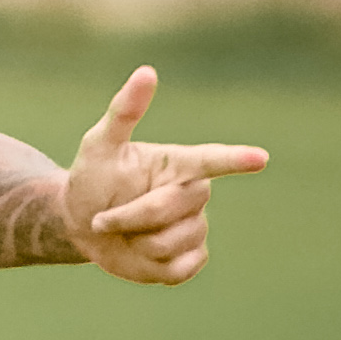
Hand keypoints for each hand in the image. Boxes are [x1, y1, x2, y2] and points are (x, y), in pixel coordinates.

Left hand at [65, 67, 268, 283]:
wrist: (81, 226)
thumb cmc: (92, 179)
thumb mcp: (99, 145)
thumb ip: (124, 112)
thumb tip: (147, 71)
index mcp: (178, 165)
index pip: (210, 161)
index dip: (234, 160)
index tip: (259, 158)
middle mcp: (193, 194)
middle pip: (175, 206)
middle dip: (133, 214)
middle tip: (104, 216)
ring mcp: (195, 227)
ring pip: (175, 241)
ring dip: (138, 241)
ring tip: (125, 233)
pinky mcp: (190, 258)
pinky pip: (180, 268)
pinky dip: (150, 265)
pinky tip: (139, 253)